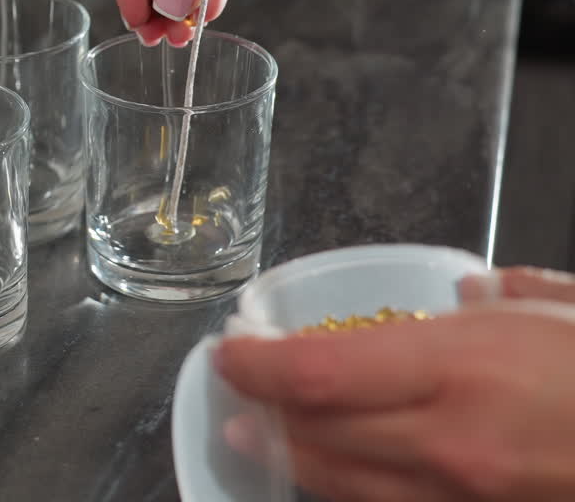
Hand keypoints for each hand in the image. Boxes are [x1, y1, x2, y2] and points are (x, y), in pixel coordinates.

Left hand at [215, 267, 574, 501]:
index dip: (254, 364)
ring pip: (344, 487)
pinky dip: (351, 491)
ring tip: (260, 439)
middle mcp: (448, 444)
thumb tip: (465, 290)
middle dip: (260, 414)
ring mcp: (463, 499)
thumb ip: (507, 297)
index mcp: (461, 370)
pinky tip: (336, 474)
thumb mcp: (569, 310)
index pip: (314, 373)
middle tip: (235, 392)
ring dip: (293, 461)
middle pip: (315, 436)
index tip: (229, 347)